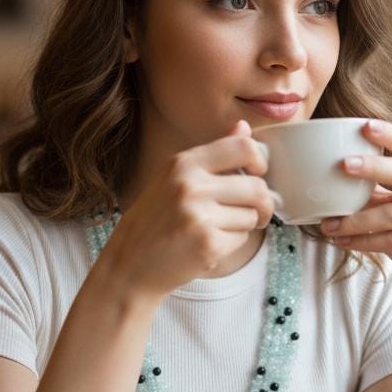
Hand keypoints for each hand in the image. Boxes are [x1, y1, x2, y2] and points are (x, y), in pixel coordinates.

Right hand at [98, 120, 276, 298]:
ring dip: (243, 225)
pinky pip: (242, 239)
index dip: (260, 162)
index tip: (257, 174)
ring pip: (252, 215)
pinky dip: (232, 244)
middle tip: (255, 214)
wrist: (130, 264)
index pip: (243, 148)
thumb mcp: (175, 178)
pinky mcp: (208, 245)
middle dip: (262, 204)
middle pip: (257, 187)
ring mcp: (199, 216)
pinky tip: (209, 245)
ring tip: (217, 229)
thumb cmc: (154, 220)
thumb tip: (244, 127)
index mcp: (184, 163)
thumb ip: (213, 154)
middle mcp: (191, 185)